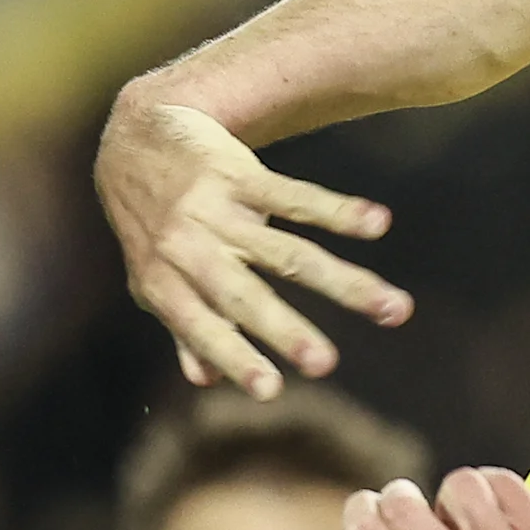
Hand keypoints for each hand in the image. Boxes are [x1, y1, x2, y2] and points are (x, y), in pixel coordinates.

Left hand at [97, 86, 407, 396]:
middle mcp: (187, 250)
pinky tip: (379, 224)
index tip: (271, 391)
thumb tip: (205, 380)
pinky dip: (339, 211)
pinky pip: (295, 196)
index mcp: (163, 283)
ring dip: (343, 281)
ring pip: (287, 254)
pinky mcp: (239, 174)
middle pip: (246, 295)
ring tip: (393, 308)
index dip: (234, 358)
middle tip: (327, 365)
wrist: (136, 138)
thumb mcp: (152, 276)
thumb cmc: (151, 221)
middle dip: (286, 332)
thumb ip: (181, 325)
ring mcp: (215, 211)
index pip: (201, 328)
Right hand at [286, 468, 529, 529]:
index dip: (362, 512)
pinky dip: (490, 487)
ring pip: (458, 485)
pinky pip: (503, 482)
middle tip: (409, 512)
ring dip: (450, 497)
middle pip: (406, 506)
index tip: (369, 512)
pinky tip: (488, 514)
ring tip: (457, 523)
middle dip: (399, 500)